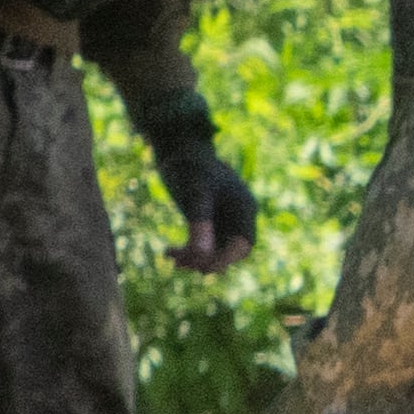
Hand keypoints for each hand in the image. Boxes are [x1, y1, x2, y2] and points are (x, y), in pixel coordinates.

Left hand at [149, 119, 257, 271]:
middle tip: (182, 264)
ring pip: (215, 249)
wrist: (178, 147)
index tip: (201, 265)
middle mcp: (238, 215)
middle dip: (207, 260)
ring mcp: (224, 217)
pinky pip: (204, 242)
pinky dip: (188, 250)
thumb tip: (200, 256)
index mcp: (244, 207)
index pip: (243, 244)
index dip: (225, 258)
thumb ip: (200, 224)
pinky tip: (169, 252)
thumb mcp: (194, 194)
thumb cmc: (189, 165)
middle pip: (230, 250)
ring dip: (195, 258)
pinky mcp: (209, 218)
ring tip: (172, 258)